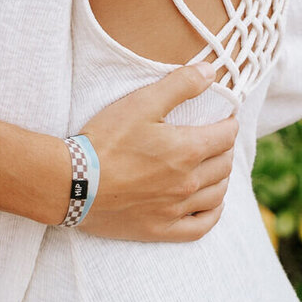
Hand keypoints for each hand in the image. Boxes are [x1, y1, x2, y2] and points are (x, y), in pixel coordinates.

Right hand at [78, 64, 236, 241]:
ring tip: (217, 167)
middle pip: (224, 164)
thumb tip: (211, 72)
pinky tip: (213, 204)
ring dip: (222, 178)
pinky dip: (213, 213)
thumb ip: (180, 85)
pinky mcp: (161, 229)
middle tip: (218, 139)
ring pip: (217, 194)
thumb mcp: (141, 103)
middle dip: (225, 148)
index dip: (229, 124)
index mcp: (187, 150)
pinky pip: (201, 226)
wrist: (72, 183)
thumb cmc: (106, 140)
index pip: (225, 136)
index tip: (226, 118)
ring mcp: (175, 209)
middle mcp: (188, 182)